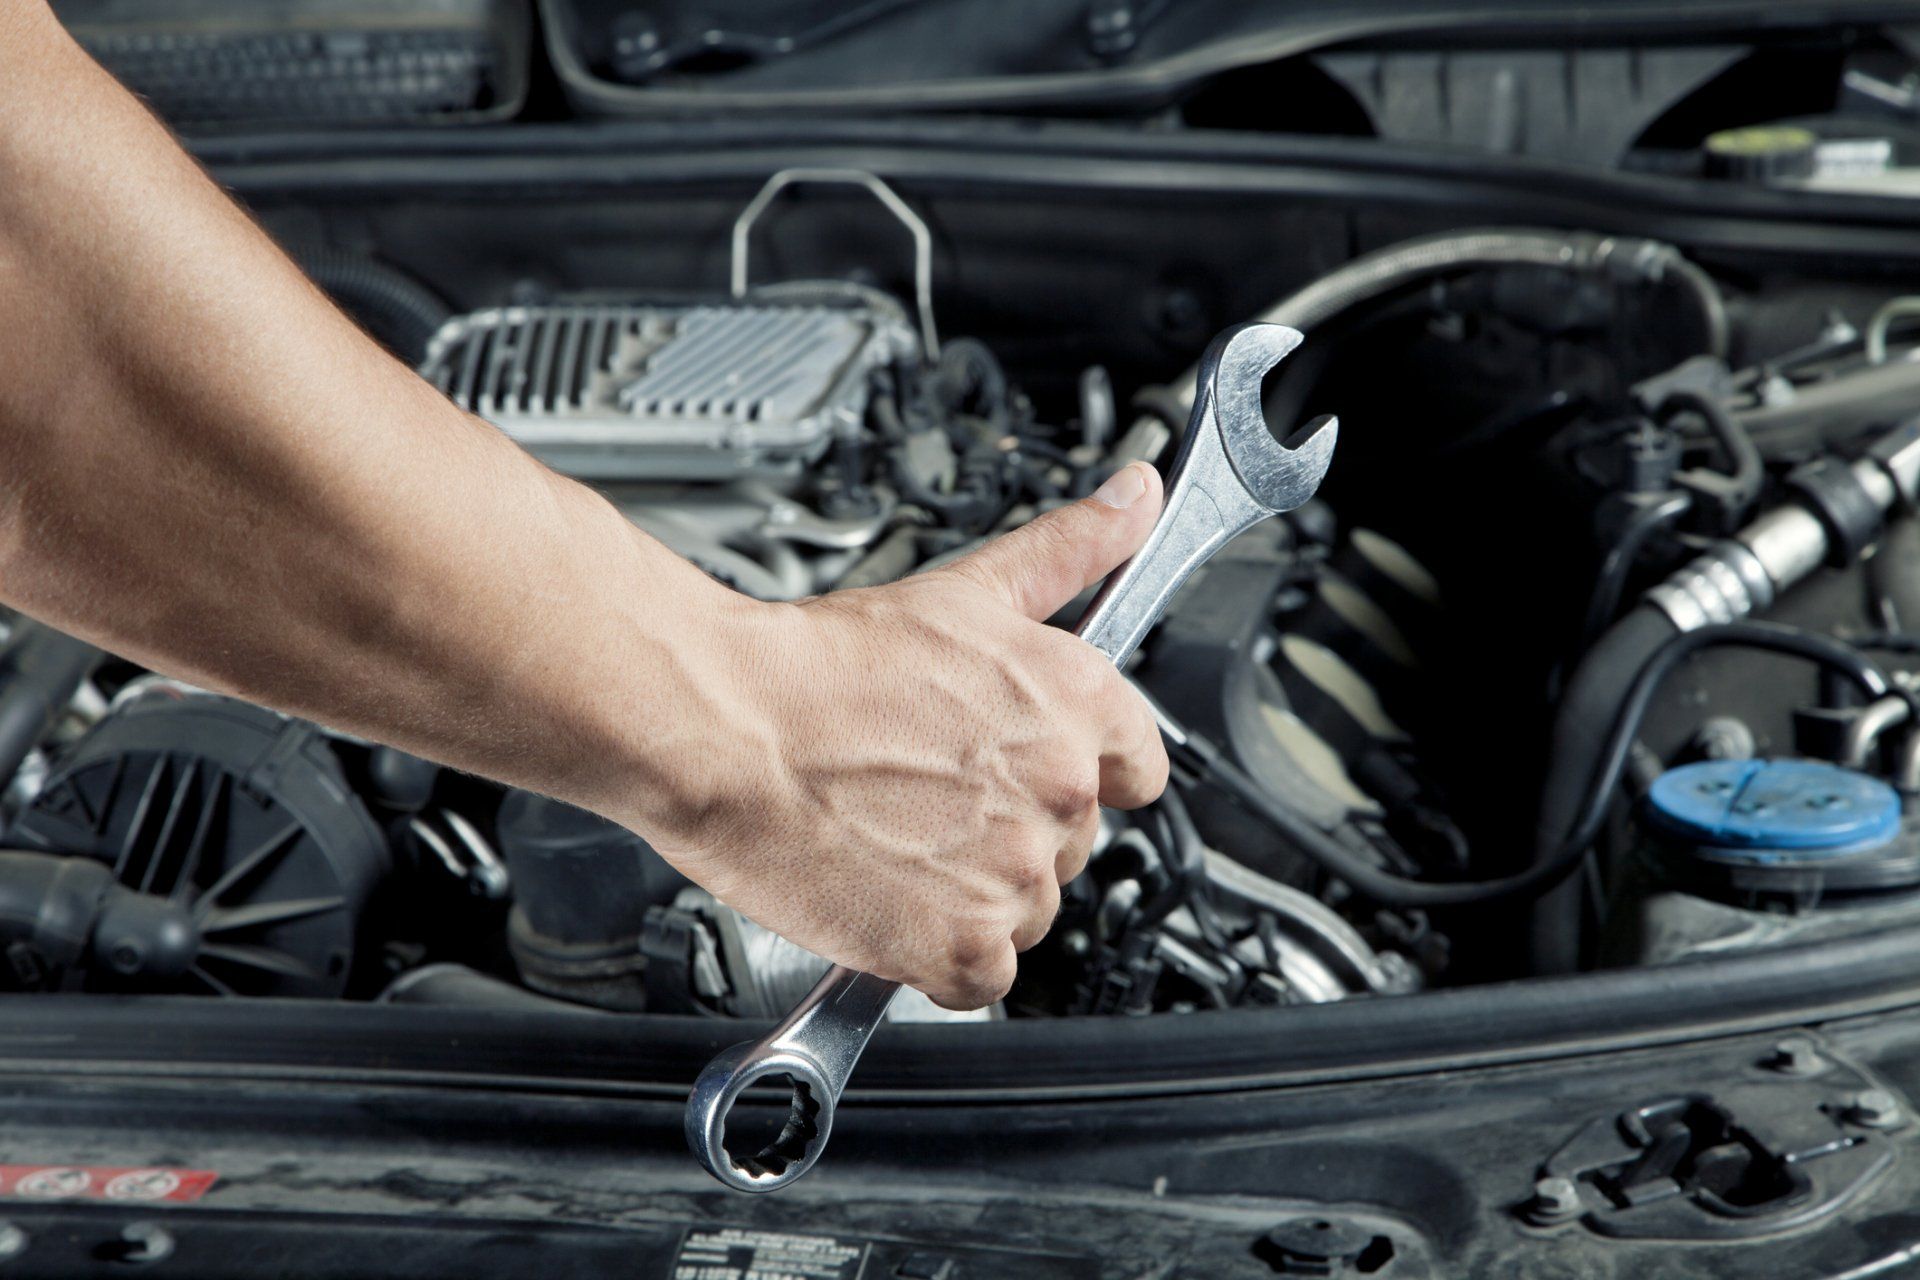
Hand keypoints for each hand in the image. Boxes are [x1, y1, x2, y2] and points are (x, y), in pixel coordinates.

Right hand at [656, 462, 1170, 1008]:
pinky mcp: (960, 945)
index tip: (1026, 775)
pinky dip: (935, 955)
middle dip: (1010, 832)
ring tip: (896, 842)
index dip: (1078, 774)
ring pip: (1027, 911)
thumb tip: (1137, 497)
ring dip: (973, 895)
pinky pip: (981, 975)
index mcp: (1078, 702)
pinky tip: (888, 899)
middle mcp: (1061, 788)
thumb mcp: (965, 588)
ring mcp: (1014, 873)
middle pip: (1071, 844)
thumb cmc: (821, 664)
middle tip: (927, 799)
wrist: (721, 722)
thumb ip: (1070, 550)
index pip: (1139, 769)